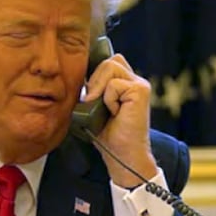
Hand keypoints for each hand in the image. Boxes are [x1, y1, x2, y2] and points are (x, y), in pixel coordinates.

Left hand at [81, 53, 156, 186]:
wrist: (121, 154)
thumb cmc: (106, 133)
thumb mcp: (92, 105)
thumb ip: (90, 87)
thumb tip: (75, 72)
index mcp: (124, 80)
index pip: (106, 61)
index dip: (94, 74)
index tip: (90, 95)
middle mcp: (134, 79)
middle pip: (107, 61)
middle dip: (94, 81)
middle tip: (94, 103)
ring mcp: (139, 84)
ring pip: (109, 67)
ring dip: (99, 89)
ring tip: (104, 108)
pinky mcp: (141, 90)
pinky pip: (114, 84)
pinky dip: (108, 100)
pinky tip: (115, 113)